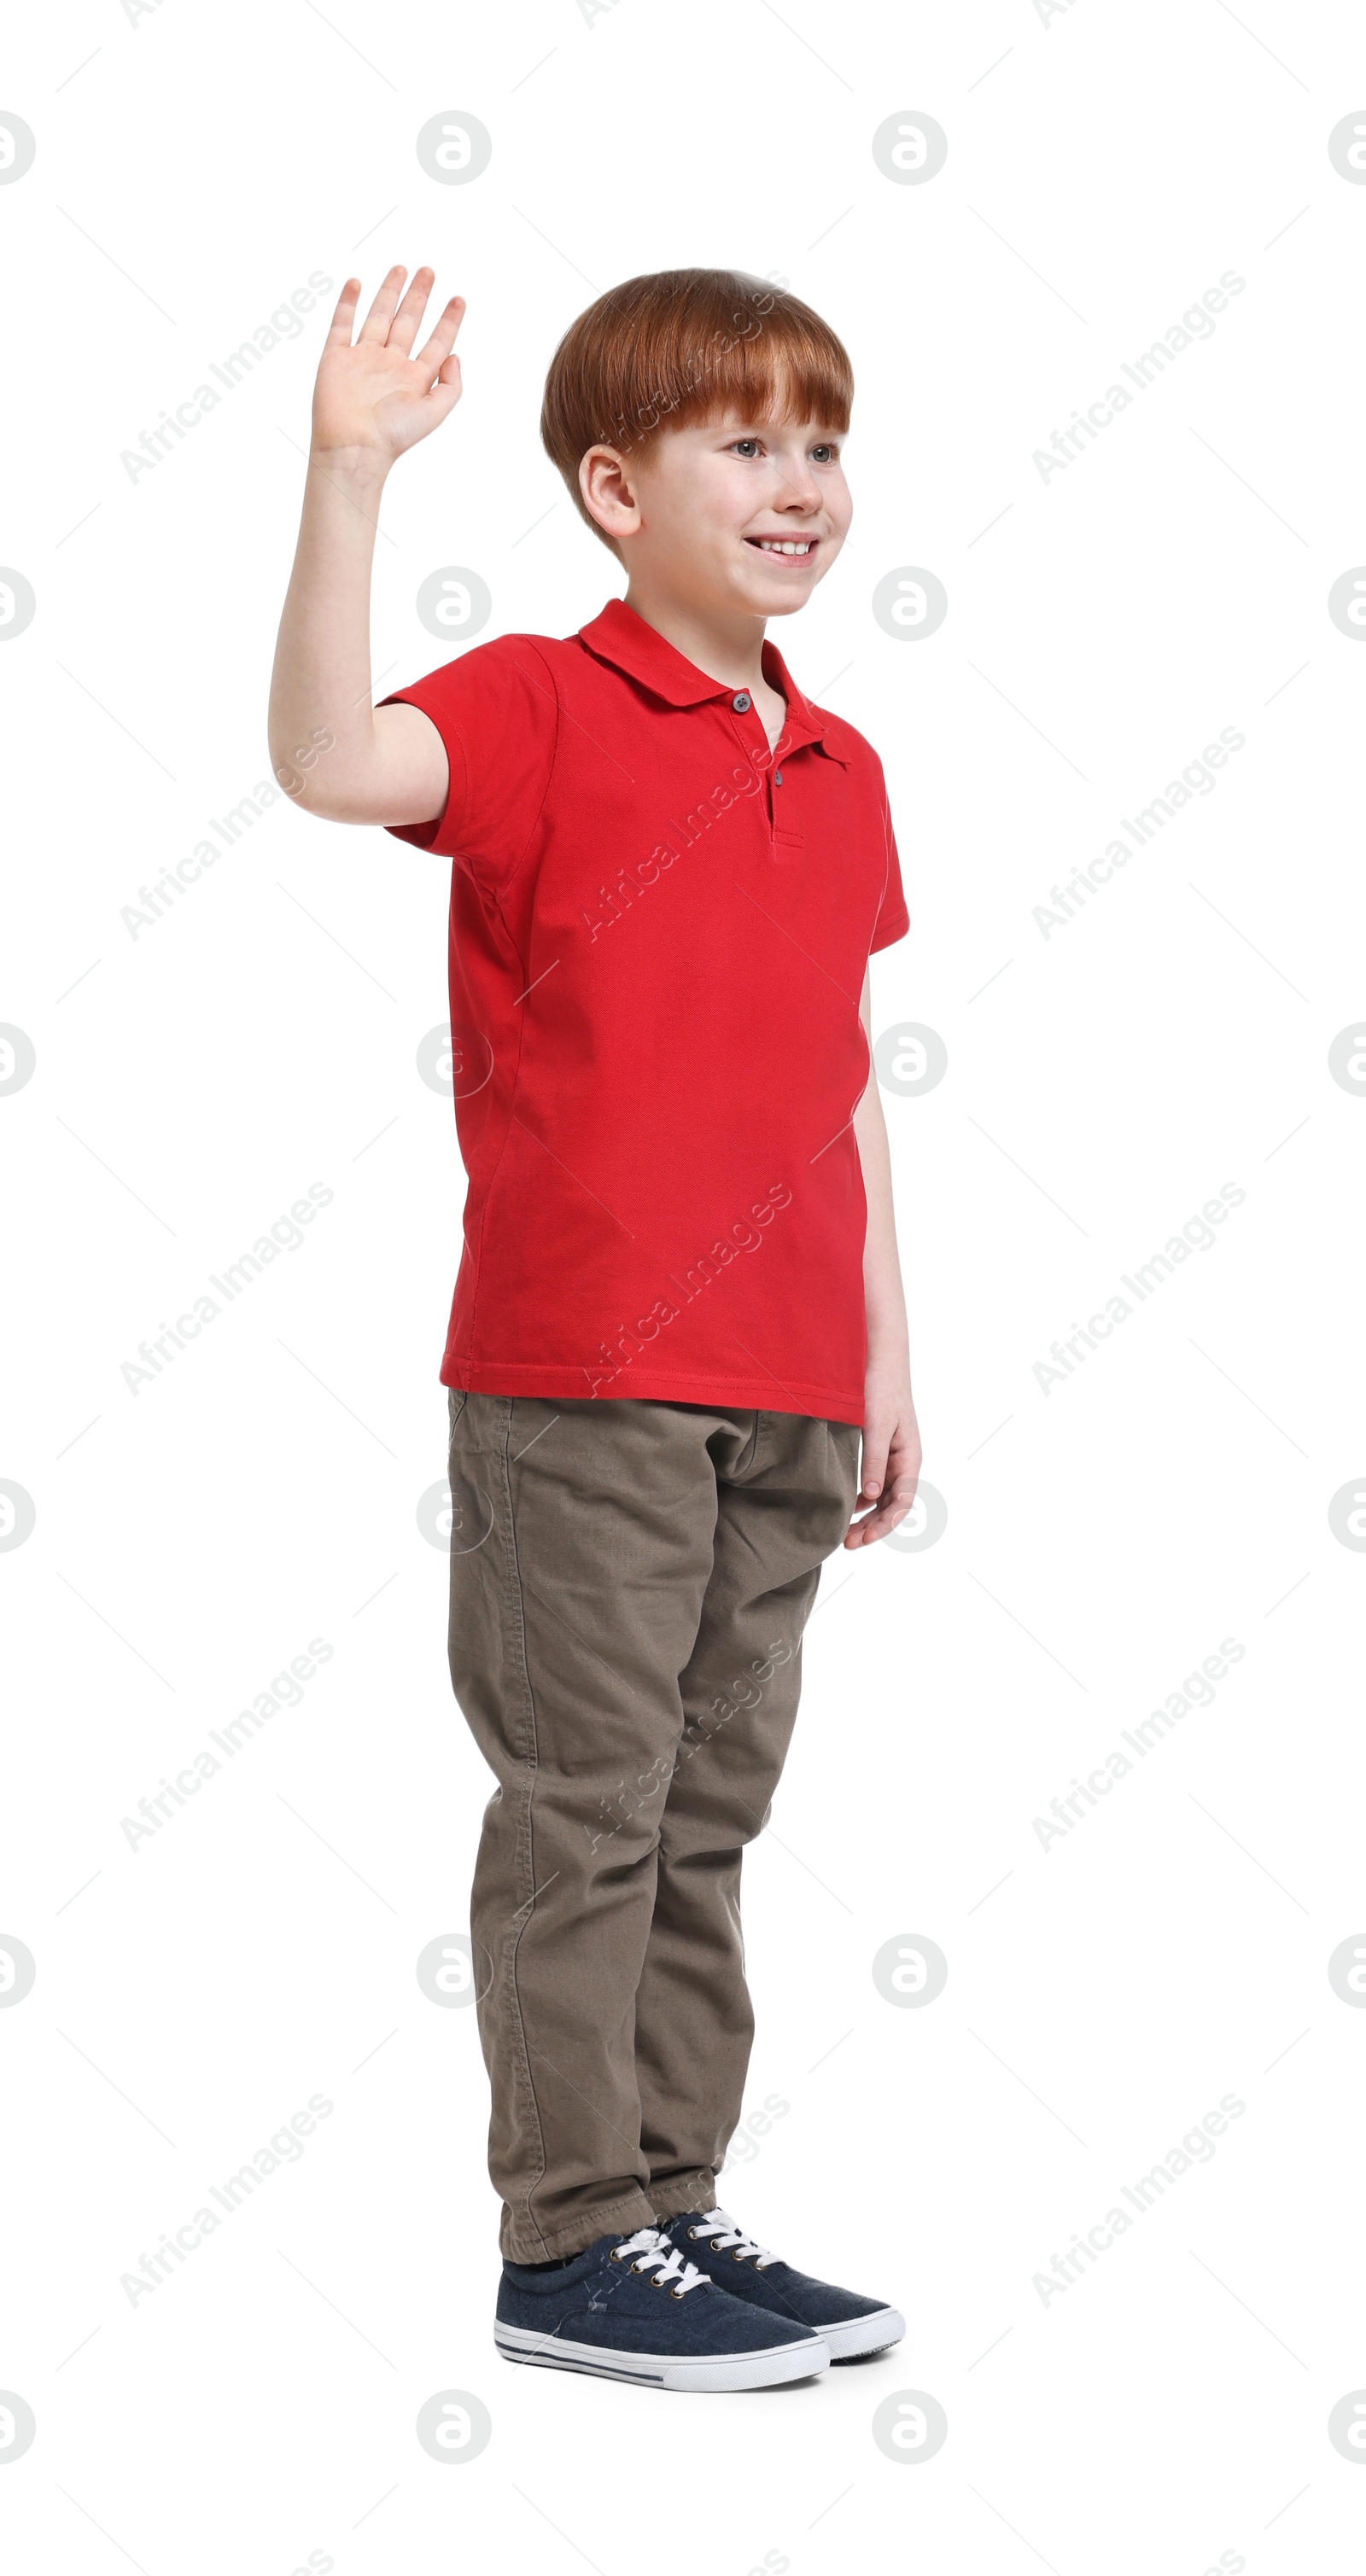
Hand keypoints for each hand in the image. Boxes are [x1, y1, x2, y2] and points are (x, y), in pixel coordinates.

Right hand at [312, 267, 464, 467]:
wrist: (353, 445)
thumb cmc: (393, 435)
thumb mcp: (434, 413)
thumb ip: (451, 386)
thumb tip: (456, 356)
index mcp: (413, 378)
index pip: (436, 342)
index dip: (449, 321)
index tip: (459, 299)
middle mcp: (389, 364)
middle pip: (408, 322)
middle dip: (419, 296)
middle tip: (429, 271)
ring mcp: (363, 359)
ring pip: (379, 316)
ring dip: (390, 292)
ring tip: (402, 269)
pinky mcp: (336, 358)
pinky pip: (342, 324)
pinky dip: (348, 303)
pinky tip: (357, 284)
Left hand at [844, 1372, 920, 1546]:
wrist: (878, 1360)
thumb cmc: (880, 1389)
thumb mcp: (877, 1426)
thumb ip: (875, 1461)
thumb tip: (870, 1497)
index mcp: (910, 1458)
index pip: (902, 1502)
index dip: (884, 1524)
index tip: (863, 1538)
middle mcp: (904, 1462)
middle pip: (892, 1505)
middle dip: (873, 1528)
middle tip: (848, 1544)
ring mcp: (892, 1457)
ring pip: (882, 1498)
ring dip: (866, 1517)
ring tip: (845, 1535)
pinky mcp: (878, 1450)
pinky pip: (873, 1483)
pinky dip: (861, 1499)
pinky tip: (847, 1508)